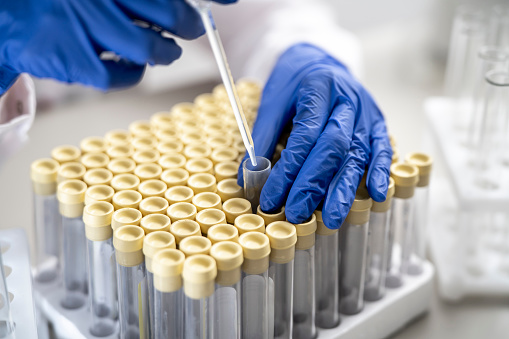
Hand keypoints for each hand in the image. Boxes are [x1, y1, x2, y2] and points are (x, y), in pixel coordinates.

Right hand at [0, 0, 235, 94]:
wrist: (10, 17)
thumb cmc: (67, 4)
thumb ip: (144, 0)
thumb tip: (190, 9)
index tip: (232, 0)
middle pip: (168, 14)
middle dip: (187, 26)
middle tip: (190, 30)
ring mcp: (85, 25)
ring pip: (149, 48)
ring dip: (163, 53)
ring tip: (161, 50)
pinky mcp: (74, 58)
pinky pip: (123, 76)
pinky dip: (131, 73)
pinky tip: (123, 63)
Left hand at [238, 43, 391, 228]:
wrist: (321, 60)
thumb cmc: (294, 82)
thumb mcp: (273, 101)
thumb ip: (263, 137)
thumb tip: (250, 176)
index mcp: (318, 89)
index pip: (303, 136)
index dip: (288, 171)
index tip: (271, 198)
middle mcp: (347, 100)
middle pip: (333, 148)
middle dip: (314, 184)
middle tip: (297, 214)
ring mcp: (366, 112)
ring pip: (357, 153)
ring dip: (344, 188)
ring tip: (332, 219)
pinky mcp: (378, 122)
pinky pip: (382, 148)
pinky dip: (379, 172)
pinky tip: (375, 194)